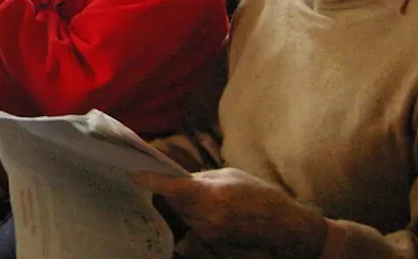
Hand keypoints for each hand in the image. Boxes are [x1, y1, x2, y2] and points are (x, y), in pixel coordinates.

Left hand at [132, 168, 326, 257]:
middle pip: (173, 201)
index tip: (132, 174)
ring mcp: (209, 233)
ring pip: (182, 213)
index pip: (171, 188)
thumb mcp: (230, 176)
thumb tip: (178, 177)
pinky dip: (194, 214)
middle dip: (168, 189)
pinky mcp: (212, 243)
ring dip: (183, 203)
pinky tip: (206, 208)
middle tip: (164, 175)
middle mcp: (206, 217)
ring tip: (199, 194)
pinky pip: (193, 224)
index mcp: (211, 195)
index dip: (150, 180)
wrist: (285, 228)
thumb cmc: (261, 196)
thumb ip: (201, 178)